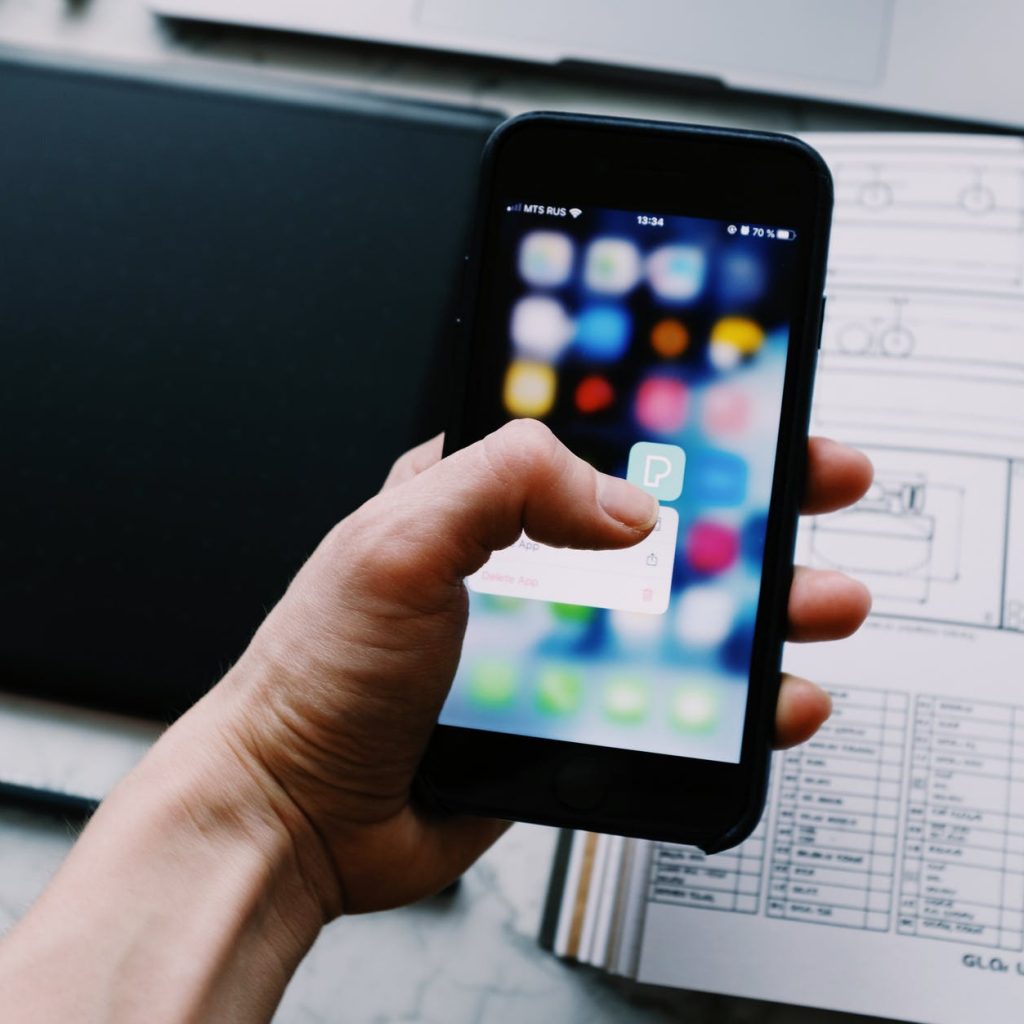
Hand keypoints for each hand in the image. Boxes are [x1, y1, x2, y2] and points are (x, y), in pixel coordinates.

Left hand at [183, 421, 871, 918]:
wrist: (300, 812)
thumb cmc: (319, 675)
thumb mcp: (398, 543)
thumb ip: (508, 483)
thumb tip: (631, 505)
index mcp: (478, 498)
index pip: (594, 435)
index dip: (674, 420)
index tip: (747, 407)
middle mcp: (524, 564)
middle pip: (662, 520)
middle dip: (751, 501)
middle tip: (819, 483)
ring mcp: (557, 642)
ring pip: (683, 611)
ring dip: (763, 600)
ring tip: (823, 594)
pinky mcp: (576, 715)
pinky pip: (674, 698)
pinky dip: (736, 698)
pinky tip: (777, 696)